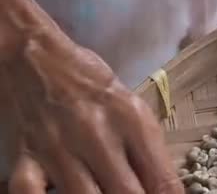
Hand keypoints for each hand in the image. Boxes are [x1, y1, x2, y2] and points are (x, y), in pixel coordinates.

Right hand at [0, 0, 182, 192]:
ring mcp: (59, 150)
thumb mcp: (134, 108)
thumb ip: (150, 149)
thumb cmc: (95, 85)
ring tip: (108, 193)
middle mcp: (98, 136)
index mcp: (131, 121)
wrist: (40, 60)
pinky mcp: (26, 158)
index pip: (161, 177)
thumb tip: (166, 188)